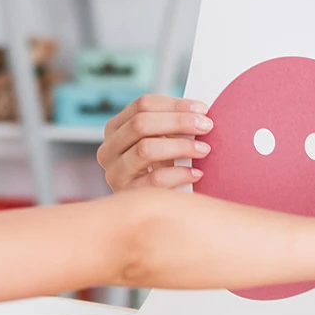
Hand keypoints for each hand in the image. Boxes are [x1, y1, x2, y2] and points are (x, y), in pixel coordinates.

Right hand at [97, 95, 213, 190]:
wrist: (151, 208)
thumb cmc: (161, 166)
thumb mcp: (161, 142)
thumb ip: (172, 125)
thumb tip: (201, 113)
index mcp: (115, 128)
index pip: (142, 105)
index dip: (174, 105)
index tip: (202, 109)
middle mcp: (108, 149)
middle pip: (141, 124)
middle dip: (178, 122)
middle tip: (206, 126)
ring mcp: (114, 173)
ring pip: (145, 149)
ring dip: (180, 146)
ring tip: (204, 150)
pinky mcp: (126, 194)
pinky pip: (155, 180)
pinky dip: (179, 174)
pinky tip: (196, 174)